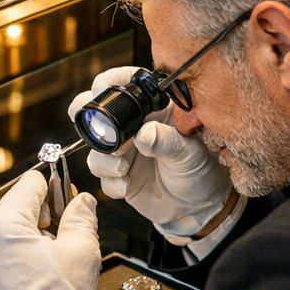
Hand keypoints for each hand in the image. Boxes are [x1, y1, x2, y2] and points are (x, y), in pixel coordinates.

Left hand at [0, 171, 99, 289]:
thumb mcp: (81, 251)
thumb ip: (81, 217)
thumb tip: (81, 200)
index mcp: (3, 223)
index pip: (29, 184)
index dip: (53, 188)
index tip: (68, 200)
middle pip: (14, 207)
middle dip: (40, 215)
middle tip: (63, 234)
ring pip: (3, 231)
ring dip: (25, 236)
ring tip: (48, 260)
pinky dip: (10, 256)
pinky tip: (30, 274)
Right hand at [68, 67, 231, 239]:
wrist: (199, 208)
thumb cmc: (202, 171)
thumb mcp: (191, 153)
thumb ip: (168, 141)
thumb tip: (144, 134)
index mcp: (153, 109)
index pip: (126, 83)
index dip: (109, 81)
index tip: (100, 89)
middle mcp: (133, 126)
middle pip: (96, 110)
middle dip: (88, 118)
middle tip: (100, 132)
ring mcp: (124, 150)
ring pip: (94, 146)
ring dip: (103, 158)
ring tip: (122, 167)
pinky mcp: (119, 175)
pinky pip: (102, 176)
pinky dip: (110, 182)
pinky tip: (126, 185)